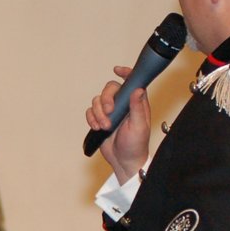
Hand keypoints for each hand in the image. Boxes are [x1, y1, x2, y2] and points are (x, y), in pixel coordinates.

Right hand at [86, 66, 151, 182]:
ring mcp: (111, 111)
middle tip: (109, 112)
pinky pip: (90, 111)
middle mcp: (123, 104)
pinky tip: (97, 127)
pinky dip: (91, 118)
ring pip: (97, 100)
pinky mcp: (100, 119)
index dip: (125, 73)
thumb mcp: (139, 126)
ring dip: (98, 113)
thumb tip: (138, 90)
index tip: (118, 70)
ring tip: (104, 126)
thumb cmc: (136, 145)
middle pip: (109, 89)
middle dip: (106, 99)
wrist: (124, 161)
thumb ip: (138, 107)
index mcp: (136, 102)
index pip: (131, 82)